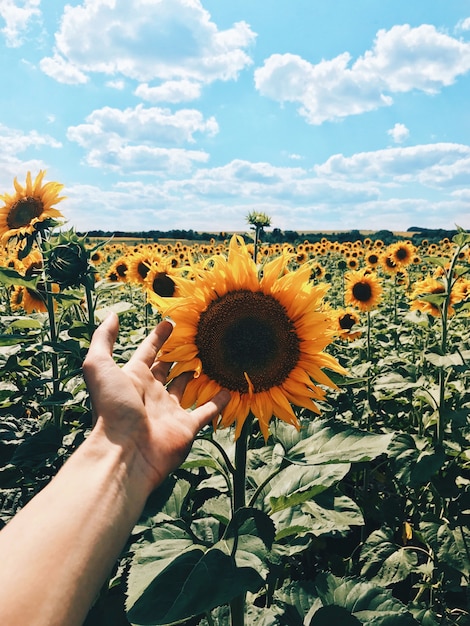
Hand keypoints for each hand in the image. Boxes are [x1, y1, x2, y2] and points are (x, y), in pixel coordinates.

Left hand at [83, 313, 229, 491]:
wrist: (126, 451)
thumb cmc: (112, 407)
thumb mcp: (99, 366)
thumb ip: (104, 339)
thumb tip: (112, 315)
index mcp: (133, 378)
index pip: (147, 352)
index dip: (157, 337)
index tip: (170, 323)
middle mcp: (152, 393)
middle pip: (167, 370)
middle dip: (177, 356)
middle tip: (194, 341)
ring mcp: (169, 411)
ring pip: (186, 388)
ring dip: (195, 376)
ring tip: (210, 362)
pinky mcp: (187, 427)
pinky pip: (205, 412)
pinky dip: (217, 403)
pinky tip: (228, 391)